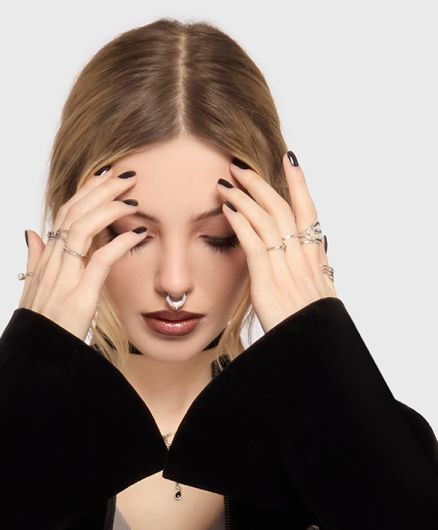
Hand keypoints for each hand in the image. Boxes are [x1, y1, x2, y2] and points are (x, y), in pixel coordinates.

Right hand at [19, 167, 147, 340]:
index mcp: (46, 261)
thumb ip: (35, 259)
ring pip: (83, 229)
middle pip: (74, 214)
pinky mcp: (79, 298)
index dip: (85, 192)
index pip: (64, 215)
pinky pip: (101, 262)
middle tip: (125, 175)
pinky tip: (140, 233)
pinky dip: (121, 243)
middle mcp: (52, 265)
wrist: (39, 358)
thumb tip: (31, 233)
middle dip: (100, 190)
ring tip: (133, 199)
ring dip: (110, 209)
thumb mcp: (34, 290)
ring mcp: (64, 280)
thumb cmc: (42, 327)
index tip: (105, 175)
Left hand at [216, 152, 336, 333]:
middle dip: (261, 184)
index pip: (308, 213)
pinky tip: (227, 208)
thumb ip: (318, 273)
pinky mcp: (269, 282)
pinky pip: (254, 244)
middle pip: (283, 209)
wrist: (311, 350)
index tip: (291, 160)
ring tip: (226, 181)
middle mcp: (302, 260)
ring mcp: (287, 269)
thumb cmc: (313, 329)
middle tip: (241, 165)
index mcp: (315, 262)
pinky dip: (240, 222)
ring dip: (245, 197)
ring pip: (267, 221)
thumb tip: (321, 255)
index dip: (299, 185)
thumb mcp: (322, 297)